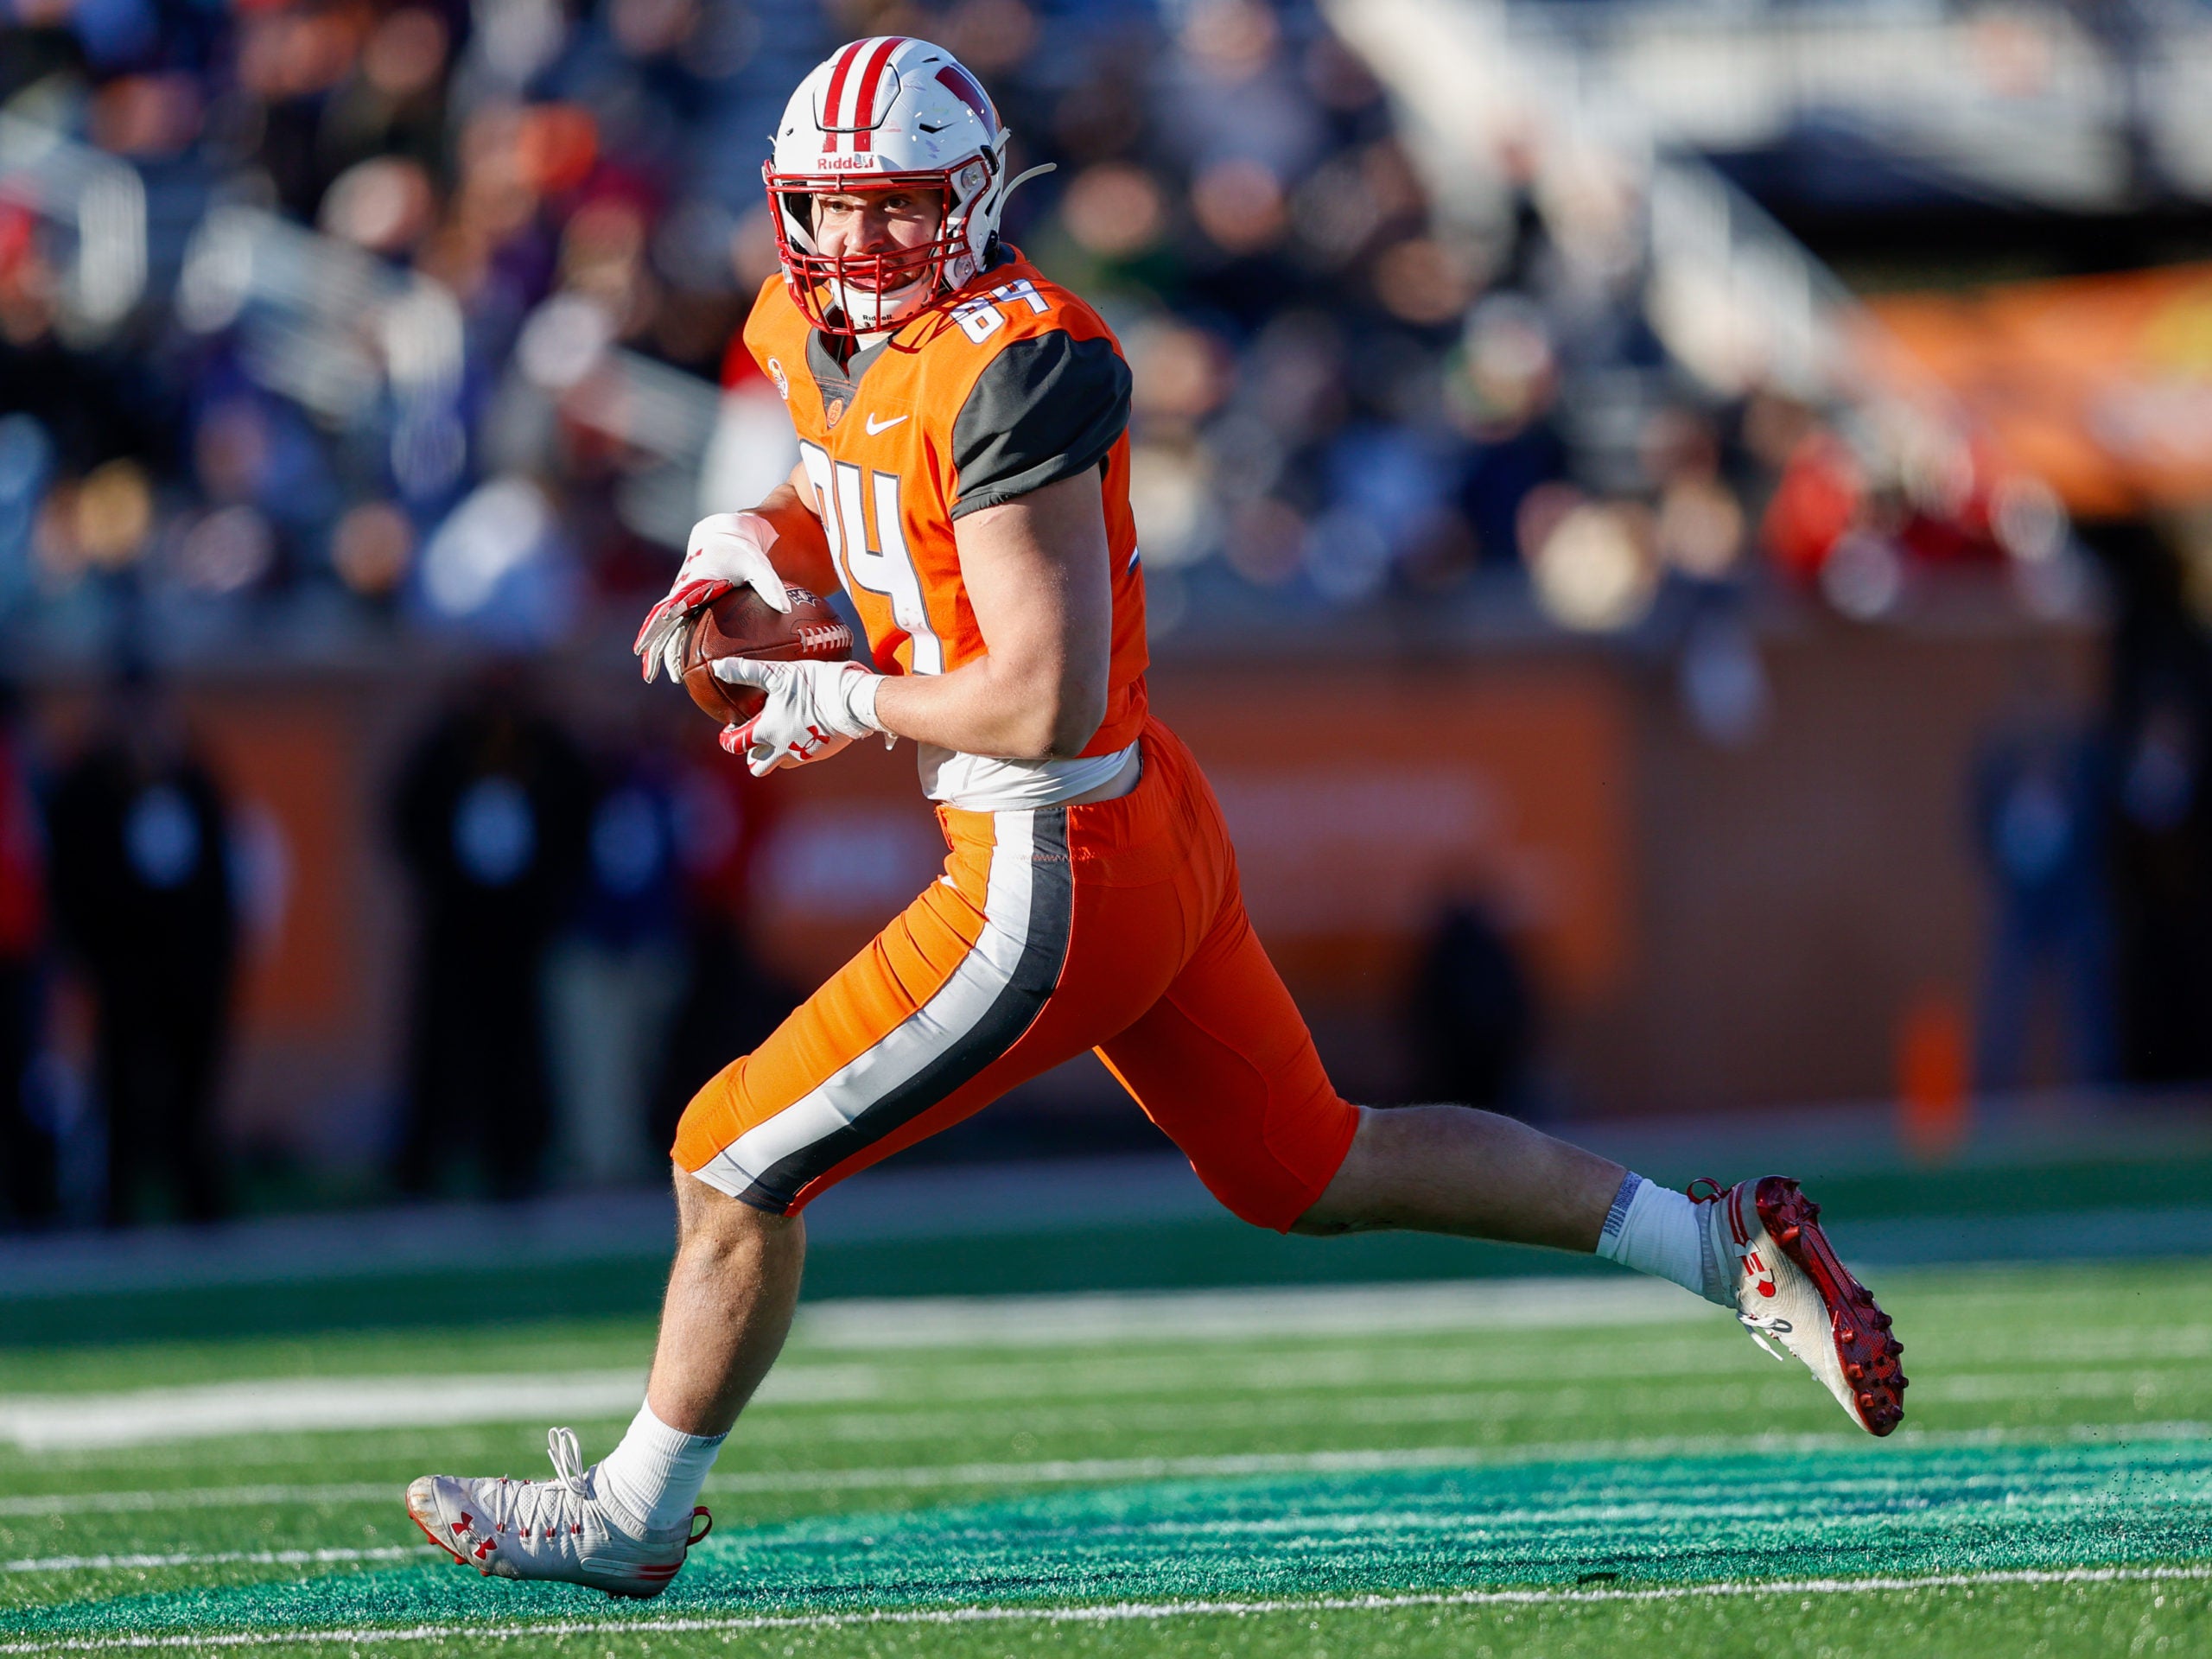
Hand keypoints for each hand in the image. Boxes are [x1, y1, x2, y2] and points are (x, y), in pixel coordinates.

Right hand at [633, 512, 791, 683]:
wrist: (725, 537)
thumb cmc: (741, 552)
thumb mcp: (757, 565)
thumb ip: (770, 585)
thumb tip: (785, 609)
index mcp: (692, 585)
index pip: (670, 608)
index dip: (661, 626)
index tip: (651, 644)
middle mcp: (681, 593)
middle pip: (659, 623)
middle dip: (651, 646)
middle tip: (648, 673)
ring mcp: (681, 600)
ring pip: (665, 629)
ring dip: (658, 651)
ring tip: (654, 677)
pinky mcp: (687, 604)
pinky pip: (676, 628)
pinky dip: (672, 645)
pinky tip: (677, 667)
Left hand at [715, 657, 889, 776]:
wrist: (851, 703)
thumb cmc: (812, 686)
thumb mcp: (777, 675)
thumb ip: (746, 672)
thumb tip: (719, 666)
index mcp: (766, 732)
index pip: (736, 745)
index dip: (728, 739)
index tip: (731, 729)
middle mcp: (781, 749)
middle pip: (757, 766)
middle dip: (753, 754)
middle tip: (757, 736)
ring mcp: (802, 755)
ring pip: (780, 764)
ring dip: (776, 753)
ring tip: (782, 732)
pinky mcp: (821, 754)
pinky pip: (803, 757)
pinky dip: (799, 747)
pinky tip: (805, 729)